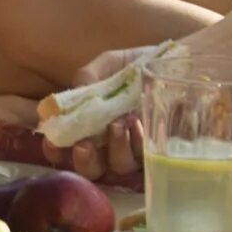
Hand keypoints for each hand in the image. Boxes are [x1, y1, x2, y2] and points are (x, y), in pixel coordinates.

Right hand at [41, 45, 149, 184]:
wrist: (180, 63)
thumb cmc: (139, 65)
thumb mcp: (111, 63)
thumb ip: (90, 75)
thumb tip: (77, 89)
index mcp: (88, 123)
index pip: (63, 148)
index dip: (54, 149)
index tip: (52, 140)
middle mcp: (107, 143)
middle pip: (88, 169)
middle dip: (83, 160)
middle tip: (85, 143)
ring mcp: (133, 151)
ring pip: (117, 167)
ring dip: (115, 147)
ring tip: (120, 122)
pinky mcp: (158, 153)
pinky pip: (144, 160)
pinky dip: (137, 143)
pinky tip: (138, 123)